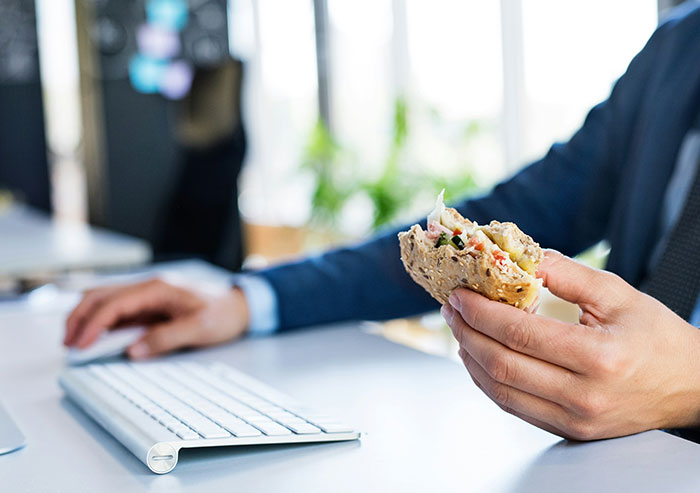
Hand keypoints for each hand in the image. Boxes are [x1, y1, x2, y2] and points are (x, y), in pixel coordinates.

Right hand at [64, 279, 249, 359]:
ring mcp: (146, 294)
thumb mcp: (200, 329)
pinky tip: (94, 337)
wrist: (239, 305)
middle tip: (67, 345)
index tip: (80, 346)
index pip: (114, 303)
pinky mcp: (148, 304)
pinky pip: (116, 309)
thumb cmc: (223, 313)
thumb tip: (133, 351)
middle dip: (78, 318)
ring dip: (85, 318)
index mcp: (158, 288)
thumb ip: (166, 339)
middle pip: (100, 296)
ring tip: (74, 342)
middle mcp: (148, 286)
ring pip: (103, 299)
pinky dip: (100, 321)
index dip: (93, 325)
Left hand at [441, 250, 699, 439]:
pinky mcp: (568, 431)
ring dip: (470, 358)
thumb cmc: (657, 338)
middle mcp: (584, 397)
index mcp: (599, 358)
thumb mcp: (619, 295)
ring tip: (458, 329)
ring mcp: (574, 421)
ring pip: (500, 392)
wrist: (689, 388)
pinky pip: (514, 407)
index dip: (481, 313)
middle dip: (466, 333)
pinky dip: (488, 381)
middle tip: (451, 308)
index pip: (520, 334)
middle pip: (501, 365)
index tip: (460, 294)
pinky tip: (478, 356)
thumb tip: (521, 257)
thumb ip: (567, 274)